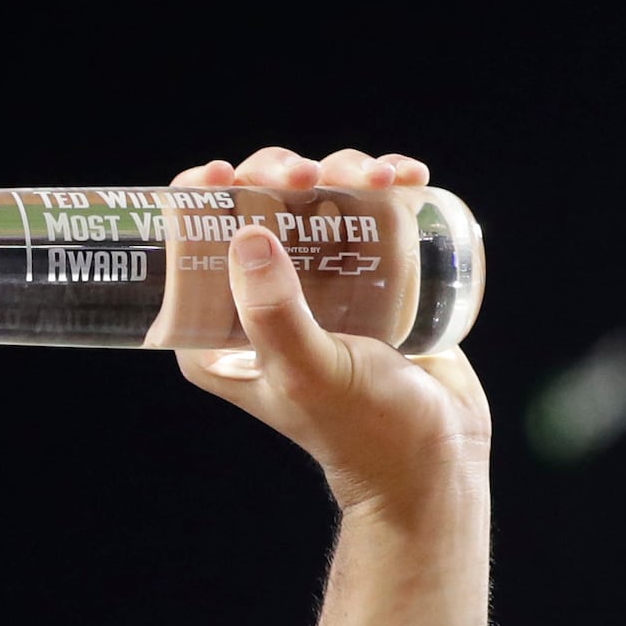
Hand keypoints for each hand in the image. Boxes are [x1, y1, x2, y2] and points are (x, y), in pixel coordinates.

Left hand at [174, 147, 489, 523]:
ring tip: (379, 179)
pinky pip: (367, 213)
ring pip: (315, 198)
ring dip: (344, 170)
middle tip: (311, 174)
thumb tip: (246, 235)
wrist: (435, 455)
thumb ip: (275, 315)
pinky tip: (408, 177)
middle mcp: (261, 303)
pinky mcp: (368, 275)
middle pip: (254, 207)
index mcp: (217, 333)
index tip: (224, 173)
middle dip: (279, 172)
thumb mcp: (307, 373)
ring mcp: (317, 285)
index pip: (191, 248)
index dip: (198, 197)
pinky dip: (386, 183)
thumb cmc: (363, 428)